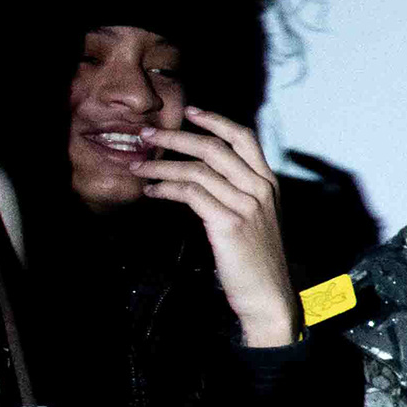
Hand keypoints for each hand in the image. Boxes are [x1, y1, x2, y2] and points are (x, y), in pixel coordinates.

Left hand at [138, 110, 299, 348]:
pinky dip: (166, 189)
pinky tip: (151, 192)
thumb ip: (237, 192)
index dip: (215, 120)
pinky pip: (191, 195)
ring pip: (198, 170)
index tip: (190, 111)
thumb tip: (200, 173)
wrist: (268, 294)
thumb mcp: (256, 218)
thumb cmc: (257, 259)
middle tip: (146, 135)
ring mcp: (246, 206)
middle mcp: (260, 189)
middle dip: (175, 137)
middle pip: (214, 148)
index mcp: (268, 183)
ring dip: (161, 166)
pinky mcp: (229, 224)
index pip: (243, 138)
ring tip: (138, 168)